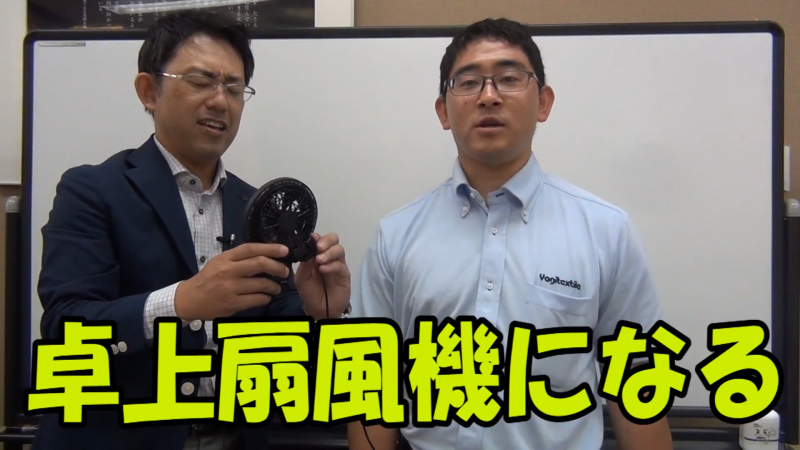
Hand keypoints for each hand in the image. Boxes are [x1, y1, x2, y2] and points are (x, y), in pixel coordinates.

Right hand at [174, 243, 290, 320]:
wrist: (190, 299)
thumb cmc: (208, 278)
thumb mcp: (219, 261)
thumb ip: (239, 258)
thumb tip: (264, 254)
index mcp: (226, 258)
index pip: (251, 248)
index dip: (270, 248)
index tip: (284, 250)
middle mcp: (228, 271)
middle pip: (259, 264)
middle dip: (278, 267)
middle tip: (285, 272)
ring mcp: (230, 288)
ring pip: (261, 284)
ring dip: (274, 286)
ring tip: (277, 288)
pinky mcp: (232, 304)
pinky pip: (257, 299)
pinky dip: (265, 298)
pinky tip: (266, 297)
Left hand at [295, 233, 350, 319]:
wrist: (319, 309)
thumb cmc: (310, 292)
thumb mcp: (302, 277)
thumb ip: (305, 263)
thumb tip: (309, 246)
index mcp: (317, 254)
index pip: (320, 239)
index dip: (317, 237)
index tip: (312, 239)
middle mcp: (328, 256)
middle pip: (334, 239)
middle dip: (327, 241)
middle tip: (319, 247)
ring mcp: (337, 264)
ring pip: (339, 249)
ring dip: (329, 253)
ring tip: (320, 261)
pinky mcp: (344, 274)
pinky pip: (340, 265)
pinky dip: (332, 265)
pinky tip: (323, 270)